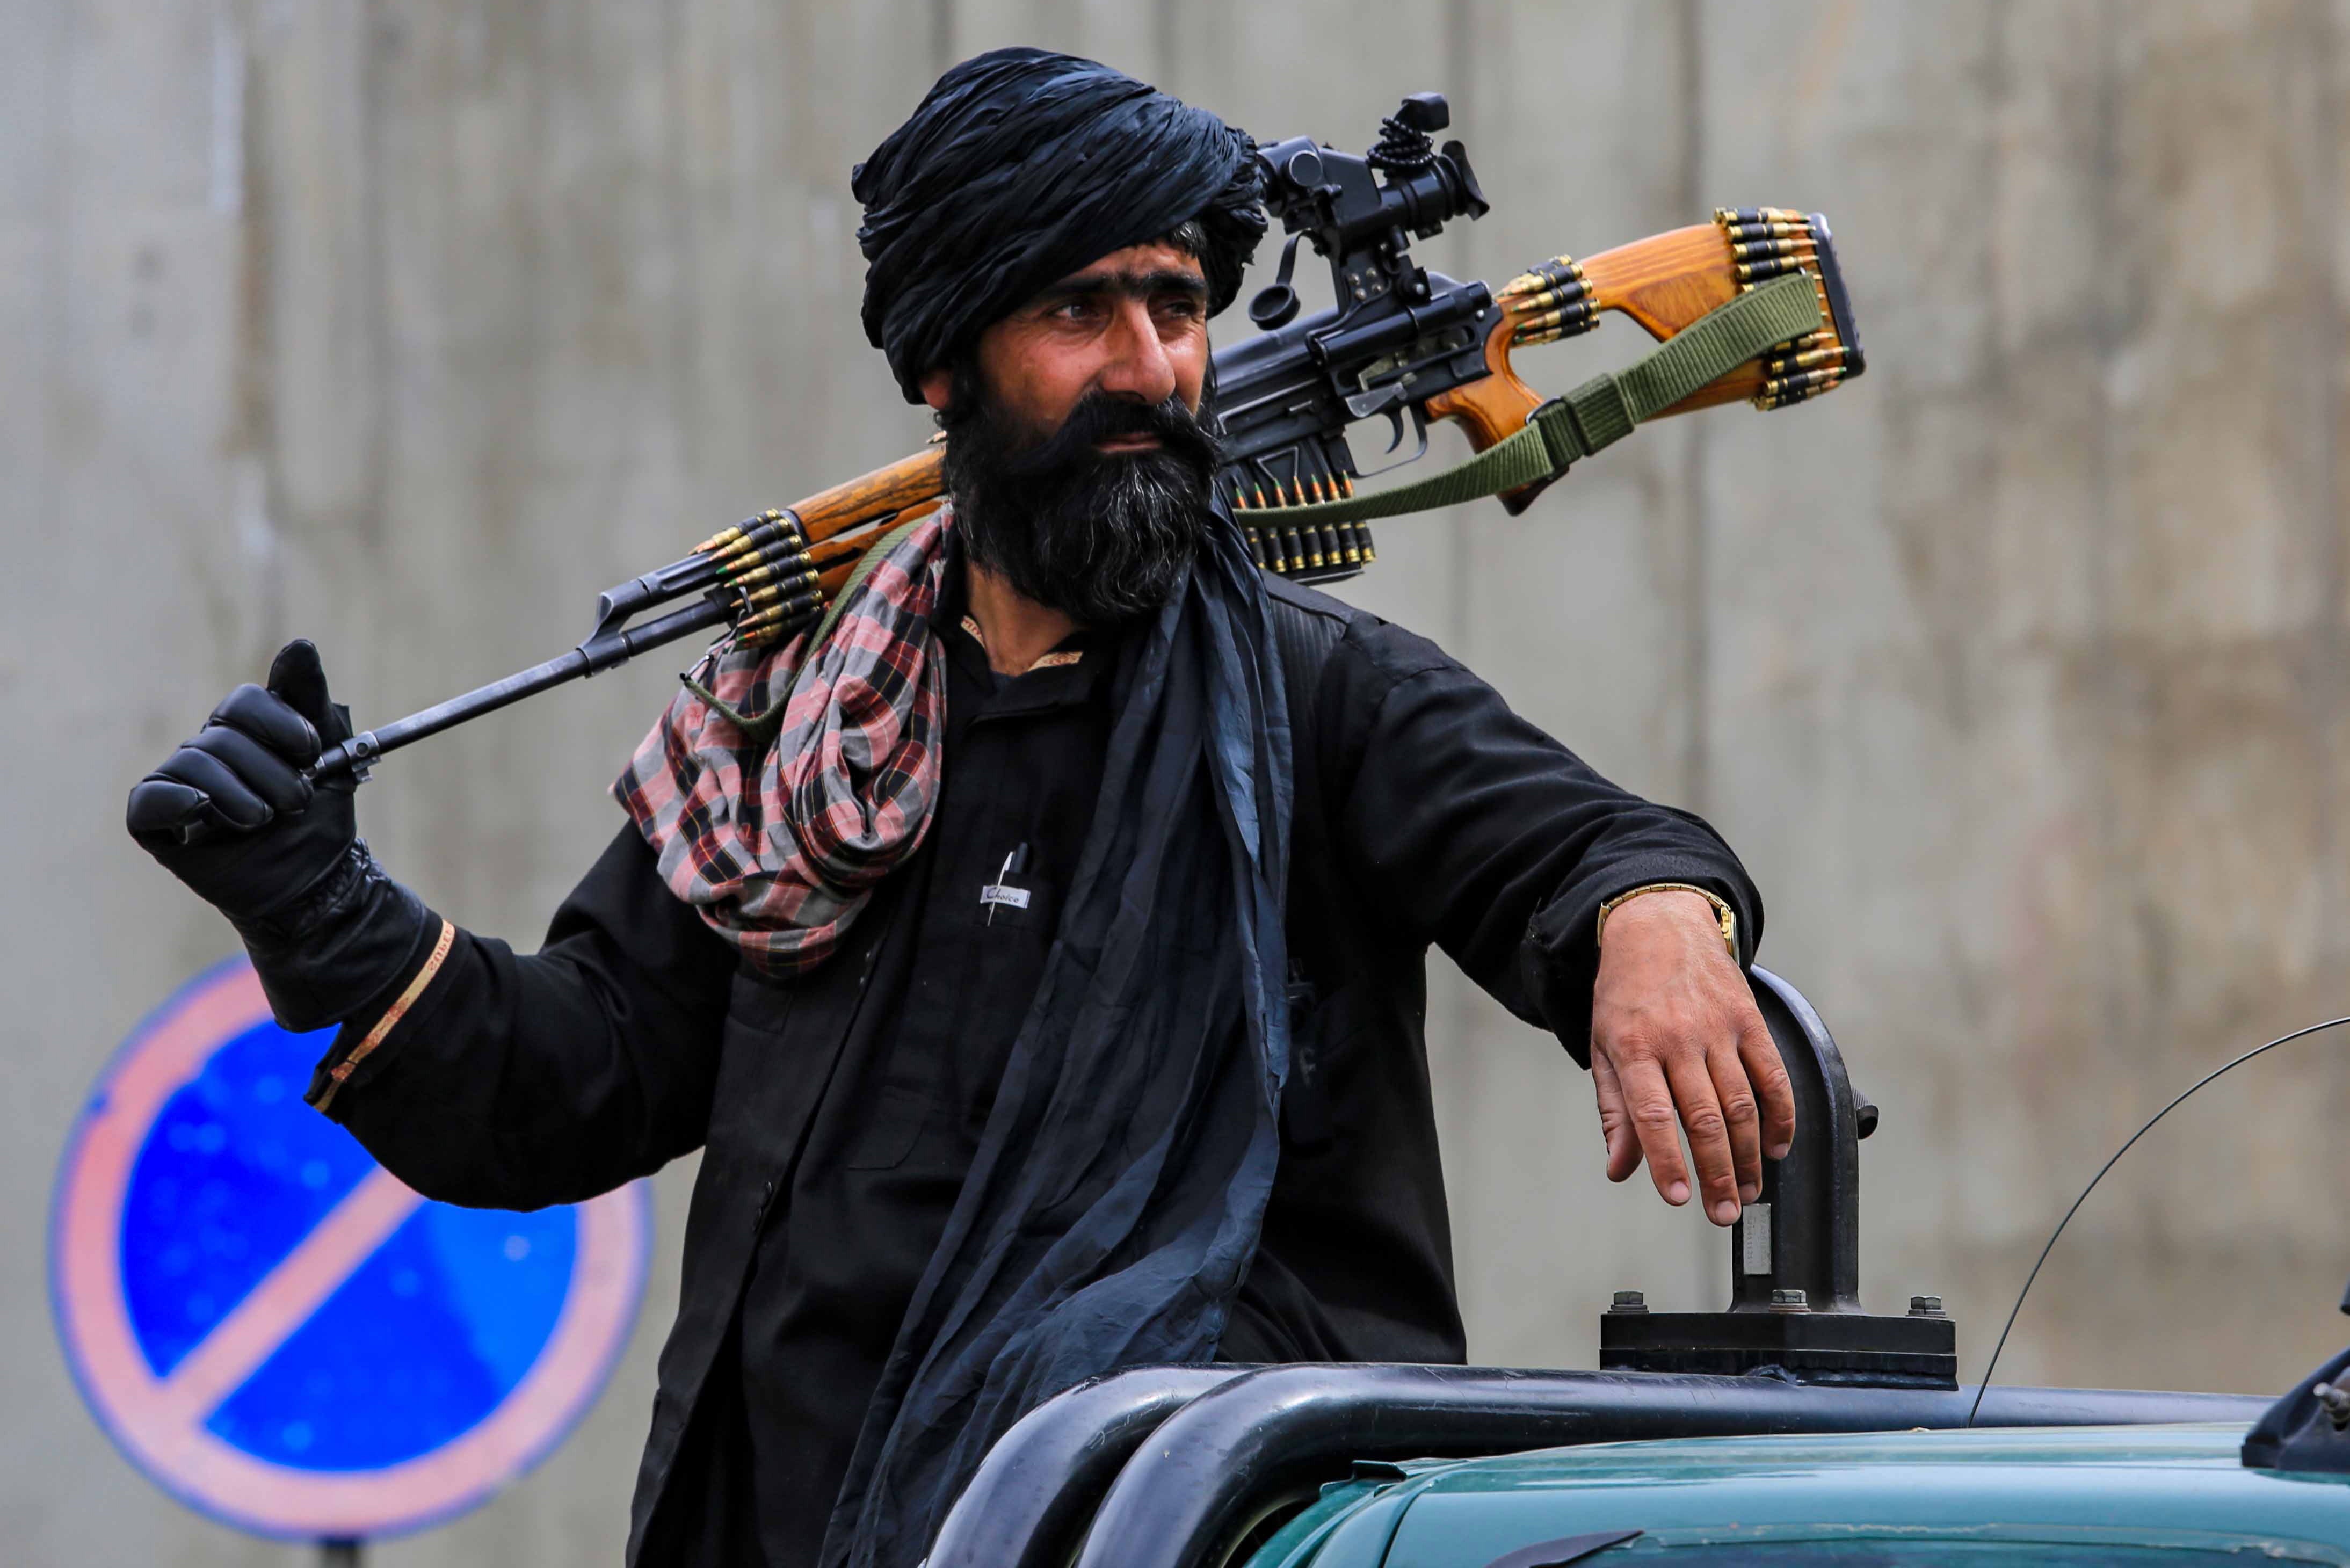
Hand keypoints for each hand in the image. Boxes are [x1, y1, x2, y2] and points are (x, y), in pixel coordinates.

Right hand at [127, 640, 356, 932]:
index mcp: (245, 731)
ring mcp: (180, 785)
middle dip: (271, 772)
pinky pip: (149, 799)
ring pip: (194, 764)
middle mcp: (207, 751)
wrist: (317, 882)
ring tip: (264, 820)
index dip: (279, 724)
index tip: (311, 753)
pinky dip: (174, 801)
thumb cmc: (321, 817)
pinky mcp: (159, 823)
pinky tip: (200, 810)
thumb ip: (311, 699)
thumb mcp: (332, 753)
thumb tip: (299, 645)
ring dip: (240, 795)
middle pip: (223, 735)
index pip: (245, 702)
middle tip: (296, 803)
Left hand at [1588, 890, 1794, 1225]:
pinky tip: (1777, 1146)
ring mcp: (1717, 1028)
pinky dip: (1781, 1115)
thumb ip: (1615, 1111)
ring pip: (1742, 1104)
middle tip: (1724, 1213)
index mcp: (1633, 1048)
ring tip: (1748, 1190)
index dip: (1667, 1161)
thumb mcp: (1604, 1048)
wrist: (1657, 925)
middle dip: (1717, 1173)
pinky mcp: (1749, 1019)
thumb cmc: (1625, 996)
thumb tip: (1619, 1169)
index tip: (1679, 1198)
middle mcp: (1677, 1039)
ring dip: (1749, 1155)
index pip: (1654, 1116)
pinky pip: (1772, 1075)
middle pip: (1705, 1118)